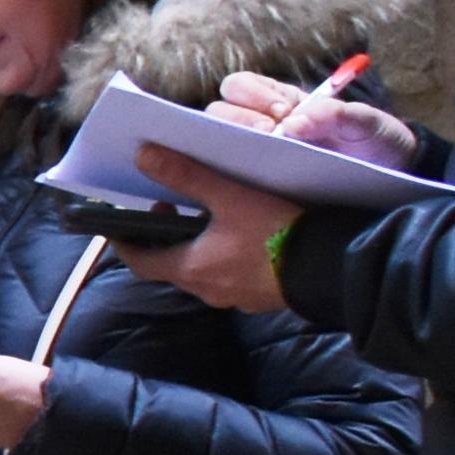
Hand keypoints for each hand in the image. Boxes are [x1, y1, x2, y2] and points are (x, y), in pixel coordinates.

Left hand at [119, 146, 293, 308]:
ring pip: (204, 272)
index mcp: (193, 269)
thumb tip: (144, 156)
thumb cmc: (279, 233)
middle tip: (170, 207)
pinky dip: (225, 257)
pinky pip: (234, 278)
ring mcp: (239, 298)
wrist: (335, 267)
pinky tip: (243, 237)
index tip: (118, 226)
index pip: (142, 262)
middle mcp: (210, 290)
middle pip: (173, 265)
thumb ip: (187, 176)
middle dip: (165, 237)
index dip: (126, 244)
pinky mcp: (264, 297)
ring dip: (197, 246)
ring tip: (207, 215)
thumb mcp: (231, 196)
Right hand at [209, 70, 416, 168]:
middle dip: (238, 119)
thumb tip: (293, 125)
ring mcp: (256, 153)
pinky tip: (253, 179)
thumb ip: (336, 115)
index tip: (281, 110)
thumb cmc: (374, 140)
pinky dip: (230, 174)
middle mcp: (261, 123)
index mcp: (282, 101)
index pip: (241, 86)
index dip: (252, 95)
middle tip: (269, 135)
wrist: (389, 174)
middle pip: (218, 110)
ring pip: (217, 140)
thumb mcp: (366, 122)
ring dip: (232, 145)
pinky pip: (228, 176)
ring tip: (261, 157)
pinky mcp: (256, 182)